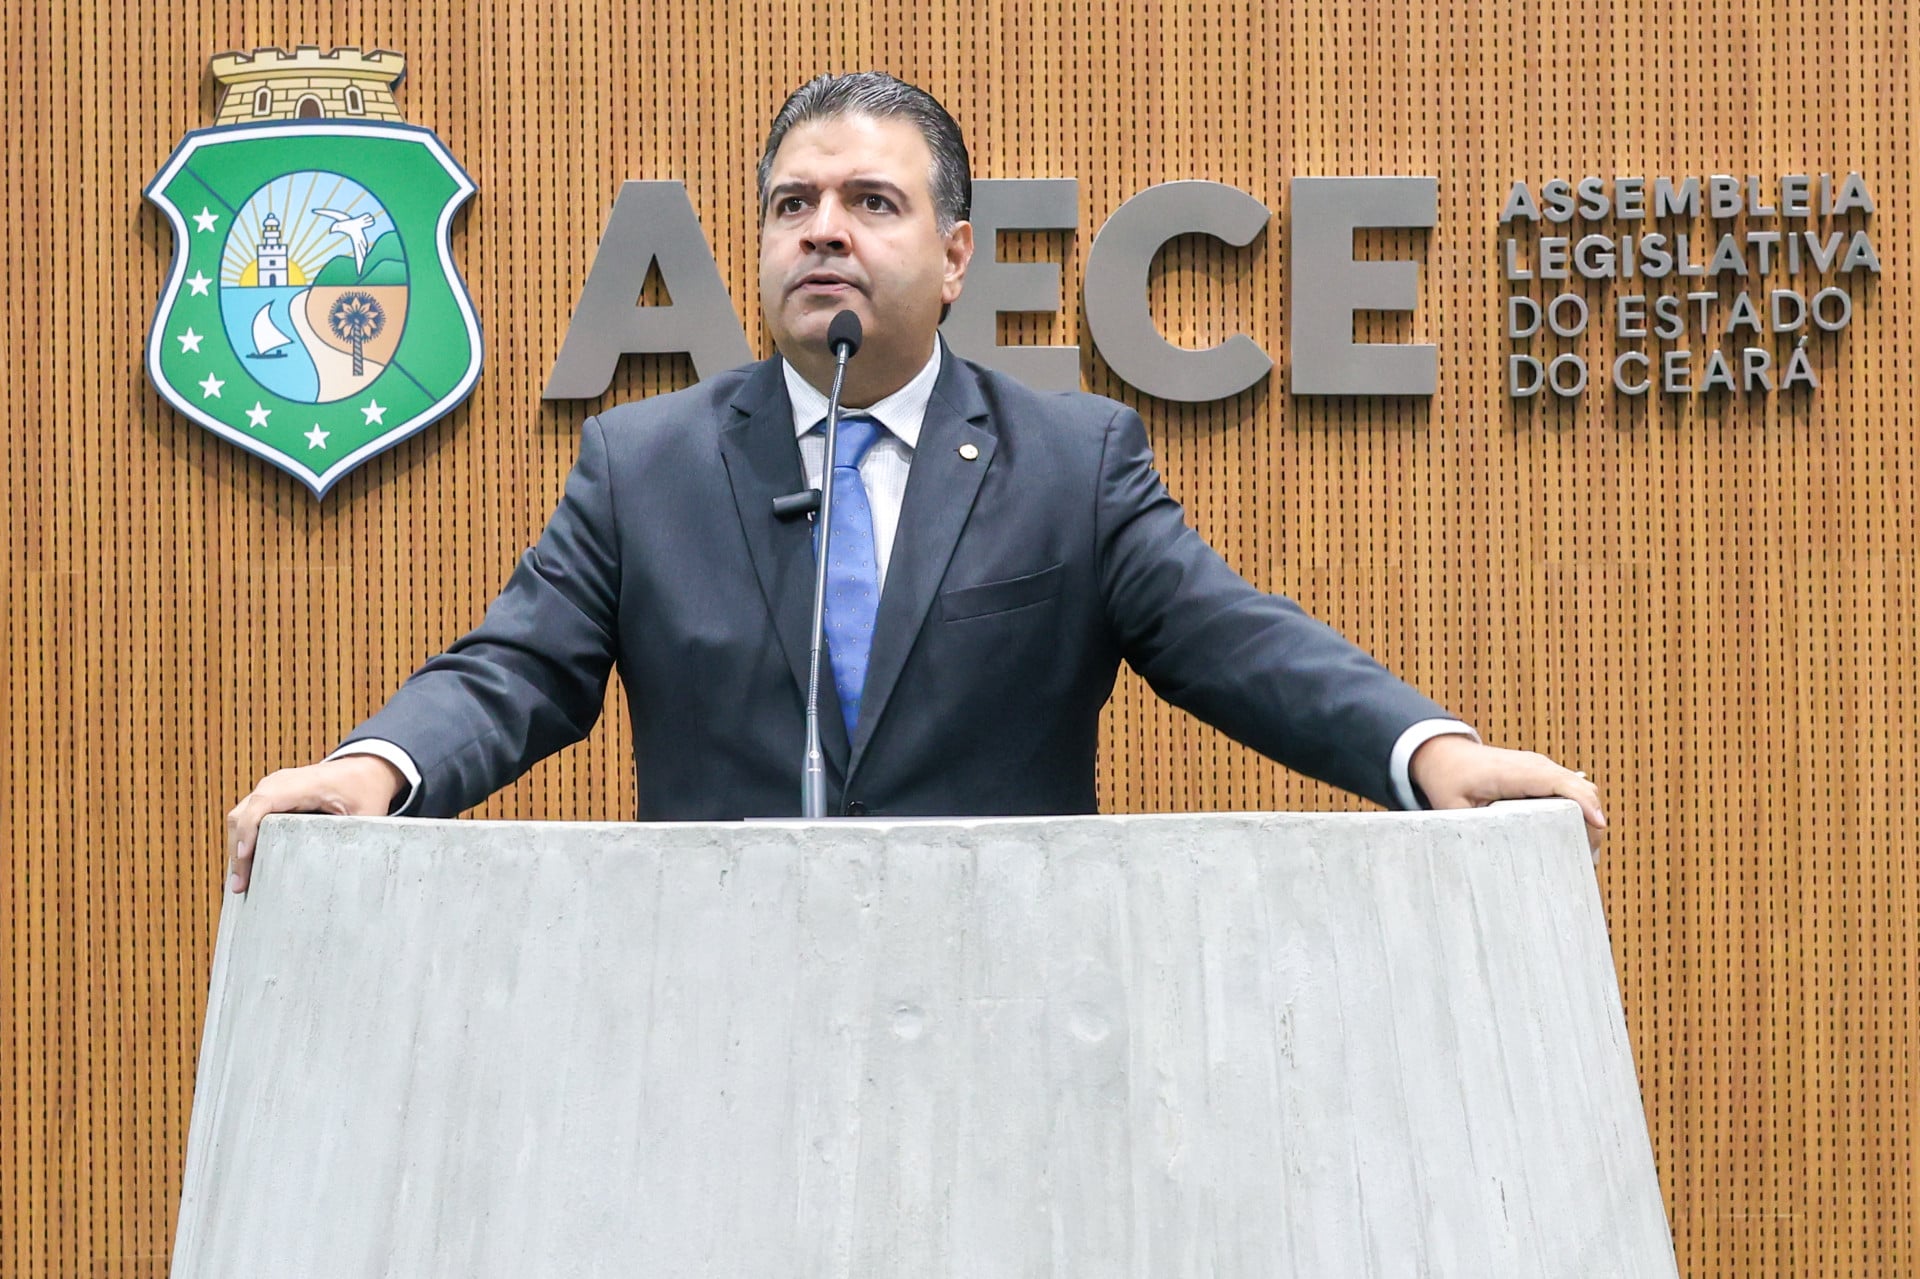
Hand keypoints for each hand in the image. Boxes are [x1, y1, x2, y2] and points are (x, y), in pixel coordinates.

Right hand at [224, 756, 404, 892]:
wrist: (362, 769)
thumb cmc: (363, 789)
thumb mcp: (367, 813)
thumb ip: (359, 836)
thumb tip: (353, 870)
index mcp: (301, 785)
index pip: (262, 803)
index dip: (248, 829)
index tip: (244, 857)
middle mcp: (278, 783)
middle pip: (242, 814)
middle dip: (236, 849)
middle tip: (239, 885)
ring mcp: (270, 789)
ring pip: (239, 817)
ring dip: (236, 847)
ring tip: (241, 881)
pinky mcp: (270, 797)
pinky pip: (248, 817)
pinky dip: (243, 839)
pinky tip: (248, 865)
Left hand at [1409, 734, 1605, 854]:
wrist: (1445, 755)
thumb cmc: (1449, 779)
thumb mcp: (1453, 807)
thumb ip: (1472, 828)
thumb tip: (1485, 855)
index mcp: (1514, 772)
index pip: (1560, 782)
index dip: (1583, 803)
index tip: (1599, 826)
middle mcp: (1534, 765)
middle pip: (1580, 787)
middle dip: (1592, 818)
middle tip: (1588, 856)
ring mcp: (1541, 767)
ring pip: (1580, 787)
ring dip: (1588, 814)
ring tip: (1583, 851)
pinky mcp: (1542, 773)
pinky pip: (1570, 788)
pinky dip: (1579, 807)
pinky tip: (1573, 834)